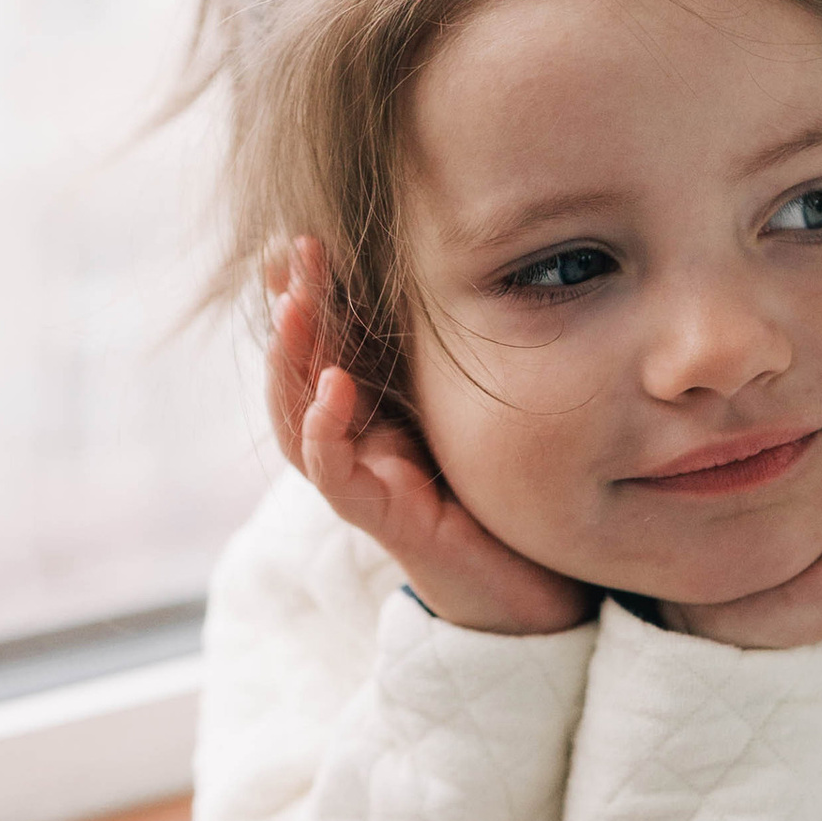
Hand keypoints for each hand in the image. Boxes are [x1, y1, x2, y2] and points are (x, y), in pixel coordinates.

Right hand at [265, 239, 594, 637]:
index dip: (308, 291)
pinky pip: (336, 477)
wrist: (529, 585)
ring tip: (295, 304)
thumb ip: (448, 350)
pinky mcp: (383, 519)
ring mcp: (363, 480)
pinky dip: (325, 433)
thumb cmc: (499, 488)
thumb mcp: (472, 402)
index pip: (326, 341)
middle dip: (294, 309)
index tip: (302, 234)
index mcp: (375, 408)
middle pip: (301, 370)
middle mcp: (358, 440)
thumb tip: (460, 260)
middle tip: (296, 250)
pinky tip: (332, 388)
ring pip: (301, 418)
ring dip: (293, 360)